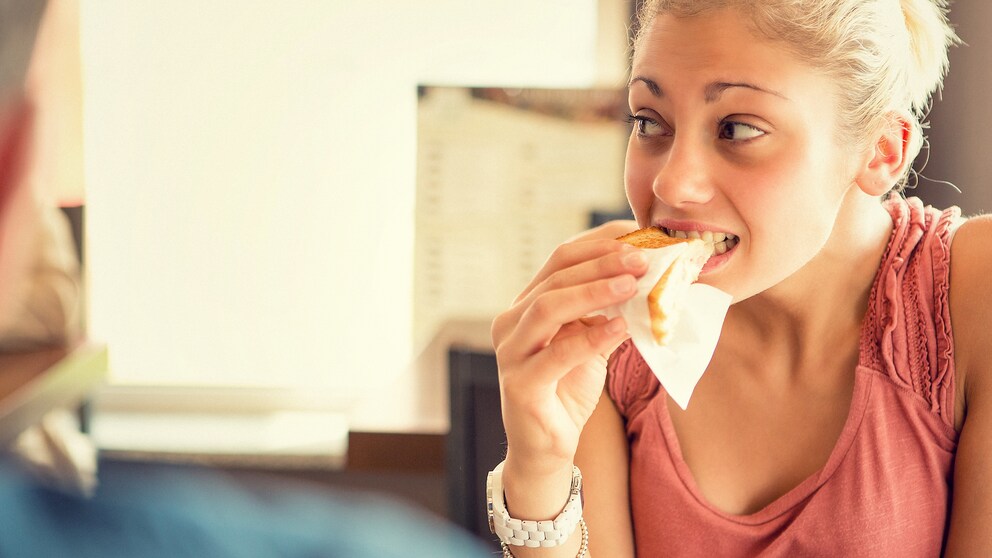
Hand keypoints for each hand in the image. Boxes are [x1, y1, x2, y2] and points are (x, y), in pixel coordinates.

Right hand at [491, 222, 645, 473]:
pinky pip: (557, 354)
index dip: (600, 244)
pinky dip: (591, 337)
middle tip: (642, 259)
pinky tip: (621, 328)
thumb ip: (606, 311)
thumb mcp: (590, 341)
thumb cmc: (567, 390)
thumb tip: (645, 277)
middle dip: (601, 263)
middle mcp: (511, 322)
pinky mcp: (520, 385)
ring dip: (593, 291)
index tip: (639, 237)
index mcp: (526, 305)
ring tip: (632, 284)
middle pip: (555, 276)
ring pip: (549, 306)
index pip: (560, 259)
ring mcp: (511, 353)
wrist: (547, 448)